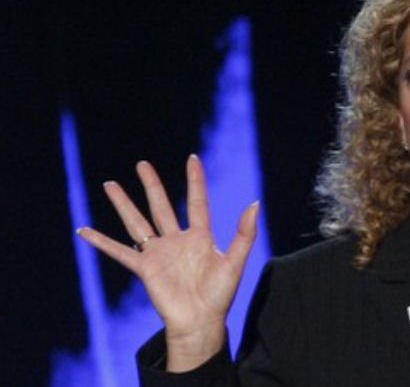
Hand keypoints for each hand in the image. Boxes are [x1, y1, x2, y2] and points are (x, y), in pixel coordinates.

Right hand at [76, 155, 258, 371]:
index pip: (197, 202)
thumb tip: (255, 203)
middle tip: (141, 164)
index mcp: (200, 237)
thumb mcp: (236, 261)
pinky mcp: (144, 269)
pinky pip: (119, 252)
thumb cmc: (221, 295)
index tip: (192, 158)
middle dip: (151, 185)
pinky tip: (84, 230)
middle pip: (161, 206)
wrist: (200, 322)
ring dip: (123, 204)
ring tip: (110, 184)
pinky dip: (101, 242)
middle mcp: (177, 241)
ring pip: (137, 222)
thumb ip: (245, 233)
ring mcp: (158, 254)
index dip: (195, 180)